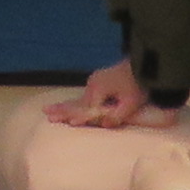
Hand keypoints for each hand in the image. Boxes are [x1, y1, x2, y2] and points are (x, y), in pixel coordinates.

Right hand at [46, 60, 173, 129]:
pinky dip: (74, 102)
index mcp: (99, 89)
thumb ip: (118, 115)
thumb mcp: (131, 102)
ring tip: (48, 110)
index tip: (68, 123)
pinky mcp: (98, 81)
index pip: (87, 108)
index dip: (79, 117)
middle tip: (45, 113)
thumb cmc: (138, 85)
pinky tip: (65, 105)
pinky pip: (84, 95)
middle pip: (76, 101)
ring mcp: (94, 81)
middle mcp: (93, 84)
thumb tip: (104, 124)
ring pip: (79, 98)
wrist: (144, 65)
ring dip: (65, 106)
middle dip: (62, 109)